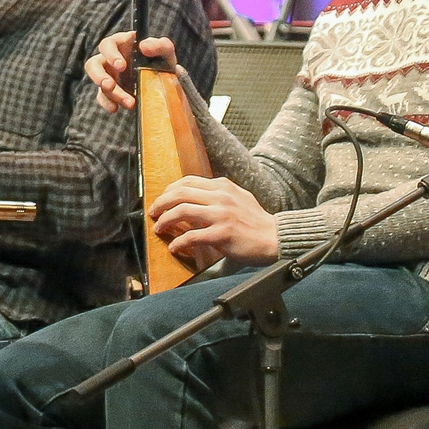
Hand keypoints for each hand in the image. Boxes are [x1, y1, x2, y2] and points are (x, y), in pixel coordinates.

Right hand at [85, 32, 177, 113]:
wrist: (165, 80)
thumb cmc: (161, 59)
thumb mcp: (165, 51)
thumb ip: (159, 45)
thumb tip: (144, 46)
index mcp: (121, 44)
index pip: (108, 45)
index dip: (111, 55)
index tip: (122, 66)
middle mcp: (110, 59)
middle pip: (93, 64)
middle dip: (99, 76)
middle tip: (110, 85)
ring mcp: (109, 75)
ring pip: (98, 83)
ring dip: (108, 93)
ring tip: (127, 102)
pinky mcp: (111, 91)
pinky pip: (102, 97)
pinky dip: (107, 103)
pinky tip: (116, 108)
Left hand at [147, 176, 276, 268]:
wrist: (274, 237)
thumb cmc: (256, 221)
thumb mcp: (238, 197)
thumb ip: (218, 194)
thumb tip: (195, 196)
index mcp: (223, 186)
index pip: (187, 182)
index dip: (169, 190)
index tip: (161, 199)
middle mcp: (221, 197)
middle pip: (180, 193)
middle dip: (161, 203)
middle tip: (153, 213)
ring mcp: (221, 215)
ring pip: (182, 211)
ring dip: (165, 220)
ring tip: (158, 228)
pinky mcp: (222, 234)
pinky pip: (192, 236)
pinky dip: (179, 242)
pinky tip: (174, 247)